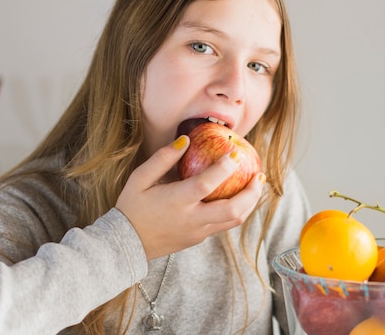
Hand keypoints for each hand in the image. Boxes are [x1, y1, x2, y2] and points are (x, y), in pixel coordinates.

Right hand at [115, 135, 264, 259]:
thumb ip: (163, 158)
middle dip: (251, 192)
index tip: (235, 154)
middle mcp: (192, 218)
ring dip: (249, 203)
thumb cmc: (132, 207)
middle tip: (258, 175)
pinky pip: (224, 224)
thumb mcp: (140, 178)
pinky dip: (237, 210)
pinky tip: (238, 197)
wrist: (126, 244)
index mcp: (177, 201)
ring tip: (255, 186)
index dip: (224, 169)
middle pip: (232, 210)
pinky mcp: (199, 238)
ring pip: (234, 220)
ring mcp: (198, 231)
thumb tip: (185, 140)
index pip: (206, 184)